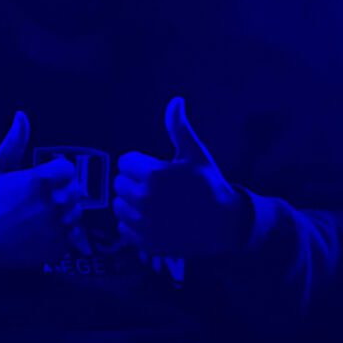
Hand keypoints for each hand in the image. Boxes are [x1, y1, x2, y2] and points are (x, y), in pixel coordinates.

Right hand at [0, 111, 87, 271]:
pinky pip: (72, 234)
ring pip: (77, 212)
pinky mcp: (57, 246)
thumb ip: (14, 142)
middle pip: (77, 190)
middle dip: (63, 191)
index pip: (69, 169)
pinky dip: (63, 233)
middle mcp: (52, 203)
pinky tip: (44, 230)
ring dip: (66, 211)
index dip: (58, 172)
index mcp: (40, 181)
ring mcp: (56, 227)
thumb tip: (22, 116)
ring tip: (44, 214)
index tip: (45, 177)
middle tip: (44, 197)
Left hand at [114, 97, 254, 259]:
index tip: (157, 169)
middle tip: (157, 187)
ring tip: (153, 203)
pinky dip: (134, 225)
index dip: (140, 164)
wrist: (224, 224)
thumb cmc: (209, 185)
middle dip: (135, 182)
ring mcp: (144, 223)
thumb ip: (178, 127)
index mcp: (154, 175)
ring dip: (131, 204)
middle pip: (119, 183)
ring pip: (118, 206)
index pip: (124, 162)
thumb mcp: (195, 154)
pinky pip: (123, 228)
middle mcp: (145, 199)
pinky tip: (152, 220)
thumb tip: (175, 100)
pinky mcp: (145, 242)